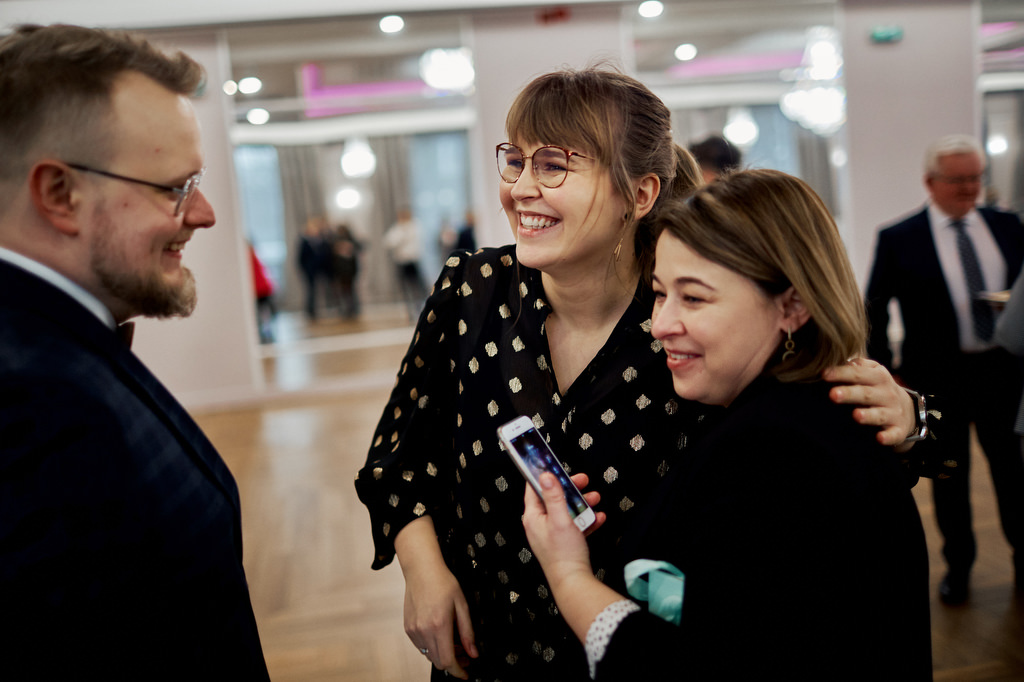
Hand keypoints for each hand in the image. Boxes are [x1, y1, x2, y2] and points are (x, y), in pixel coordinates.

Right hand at [395, 518, 477, 678]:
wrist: (421, 570)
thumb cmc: (443, 583)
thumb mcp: (462, 605)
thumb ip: (468, 632)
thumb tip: (474, 653)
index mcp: (439, 625)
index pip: (448, 661)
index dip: (458, 671)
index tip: (466, 673)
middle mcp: (424, 630)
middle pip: (438, 662)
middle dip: (453, 663)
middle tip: (465, 655)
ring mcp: (414, 630)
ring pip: (429, 656)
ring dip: (442, 655)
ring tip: (454, 642)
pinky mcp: (408, 628)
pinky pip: (421, 647)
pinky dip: (432, 646)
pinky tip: (441, 634)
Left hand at [522, 473, 604, 592]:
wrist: (573, 582)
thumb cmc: (564, 554)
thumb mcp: (560, 519)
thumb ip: (553, 496)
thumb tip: (545, 476)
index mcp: (534, 517)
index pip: (534, 489)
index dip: (545, 475)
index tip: (555, 466)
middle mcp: (540, 524)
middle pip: (554, 498)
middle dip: (570, 489)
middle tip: (582, 481)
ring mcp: (551, 534)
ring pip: (566, 511)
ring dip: (581, 504)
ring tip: (594, 499)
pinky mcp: (562, 542)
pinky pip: (574, 525)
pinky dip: (585, 520)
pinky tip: (597, 518)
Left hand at [822, 357, 914, 447]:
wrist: (907, 410)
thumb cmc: (879, 388)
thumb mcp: (873, 372)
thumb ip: (858, 366)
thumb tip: (842, 361)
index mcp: (878, 377)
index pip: (858, 374)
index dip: (841, 373)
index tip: (824, 375)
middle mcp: (886, 394)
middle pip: (866, 394)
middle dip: (850, 394)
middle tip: (833, 394)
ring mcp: (893, 412)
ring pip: (879, 414)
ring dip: (868, 415)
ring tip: (856, 415)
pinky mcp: (898, 430)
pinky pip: (893, 434)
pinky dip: (888, 437)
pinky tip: (879, 438)